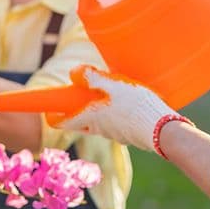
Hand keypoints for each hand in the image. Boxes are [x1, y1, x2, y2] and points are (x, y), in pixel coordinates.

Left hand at [54, 66, 174, 152]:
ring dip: (97, 109)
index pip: (61, 122)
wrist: (162, 129)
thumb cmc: (136, 105)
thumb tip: (73, 73)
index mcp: (90, 117)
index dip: (51, 115)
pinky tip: (127, 102)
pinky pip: (113, 123)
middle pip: (79, 121)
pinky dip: (113, 113)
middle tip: (81, 93)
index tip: (48, 109)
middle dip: (76, 109)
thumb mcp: (113, 84)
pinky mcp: (127, 135)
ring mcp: (113, 134)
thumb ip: (92, 77)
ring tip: (111, 91)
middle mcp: (98, 129)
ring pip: (97, 122)